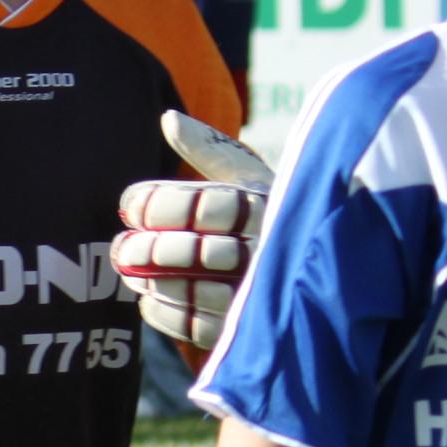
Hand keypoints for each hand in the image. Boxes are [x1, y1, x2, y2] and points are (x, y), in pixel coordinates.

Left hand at [113, 112, 273, 350]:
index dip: (165, 205)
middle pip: (206, 251)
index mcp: (271, 205)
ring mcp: (267, 290)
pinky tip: (148, 302)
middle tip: (122, 247)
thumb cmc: (276, 212)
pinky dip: (171, 315)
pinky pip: (206, 327)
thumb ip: (210, 152)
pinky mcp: (255, 327)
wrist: (324, 270)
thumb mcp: (252, 177)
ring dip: (160, 283)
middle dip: (156, 249)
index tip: (131, 204)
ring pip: (205, 291)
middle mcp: (274, 247)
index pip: (214, 206)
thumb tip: (168, 118)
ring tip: (130, 274)